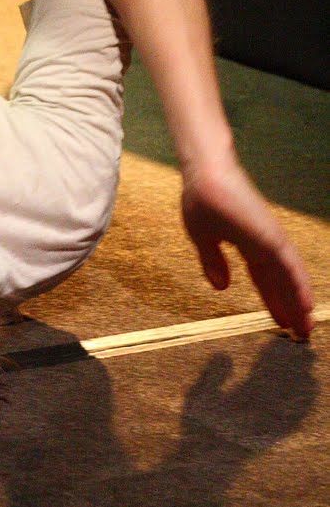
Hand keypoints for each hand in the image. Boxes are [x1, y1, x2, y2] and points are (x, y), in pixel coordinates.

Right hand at [181, 155, 313, 339]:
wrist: (203, 173)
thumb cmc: (200, 198)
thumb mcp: (202, 237)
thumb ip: (212, 261)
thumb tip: (221, 286)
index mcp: (248, 243)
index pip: (264, 278)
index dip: (273, 300)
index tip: (281, 322)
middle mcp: (264, 243)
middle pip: (281, 282)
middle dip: (290, 307)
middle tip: (302, 333)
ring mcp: (269, 238)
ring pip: (289, 277)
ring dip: (299, 302)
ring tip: (306, 327)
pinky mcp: (271, 235)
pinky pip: (289, 266)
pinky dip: (299, 285)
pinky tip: (307, 304)